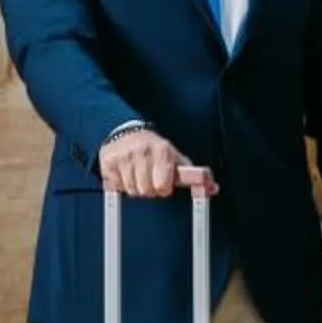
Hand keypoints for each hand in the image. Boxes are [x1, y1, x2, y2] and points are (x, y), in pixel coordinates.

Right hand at [100, 130, 214, 200]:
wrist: (126, 131)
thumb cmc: (155, 149)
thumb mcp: (175, 157)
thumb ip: (194, 175)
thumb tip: (213, 188)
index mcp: (162, 150)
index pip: (162, 186)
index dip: (164, 188)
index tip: (163, 183)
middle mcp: (142, 151)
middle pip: (146, 191)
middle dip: (150, 189)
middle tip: (149, 178)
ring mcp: (123, 156)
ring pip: (131, 190)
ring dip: (135, 187)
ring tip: (138, 174)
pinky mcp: (108, 162)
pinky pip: (117, 187)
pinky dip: (121, 184)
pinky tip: (126, 172)